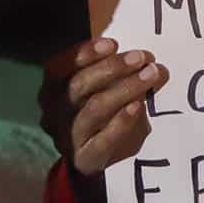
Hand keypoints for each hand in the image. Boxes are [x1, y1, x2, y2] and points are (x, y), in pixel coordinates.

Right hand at [46, 38, 169, 176]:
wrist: (89, 157)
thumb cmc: (95, 109)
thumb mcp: (94, 87)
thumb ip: (108, 69)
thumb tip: (140, 54)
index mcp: (51, 89)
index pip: (57, 67)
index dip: (84, 54)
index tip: (113, 44)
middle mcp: (54, 112)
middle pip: (77, 86)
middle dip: (112, 68)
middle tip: (141, 57)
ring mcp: (67, 136)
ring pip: (93, 109)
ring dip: (125, 89)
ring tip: (151, 75)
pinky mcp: (85, 158)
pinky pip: (102, 140)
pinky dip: (121, 122)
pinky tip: (138, 106)